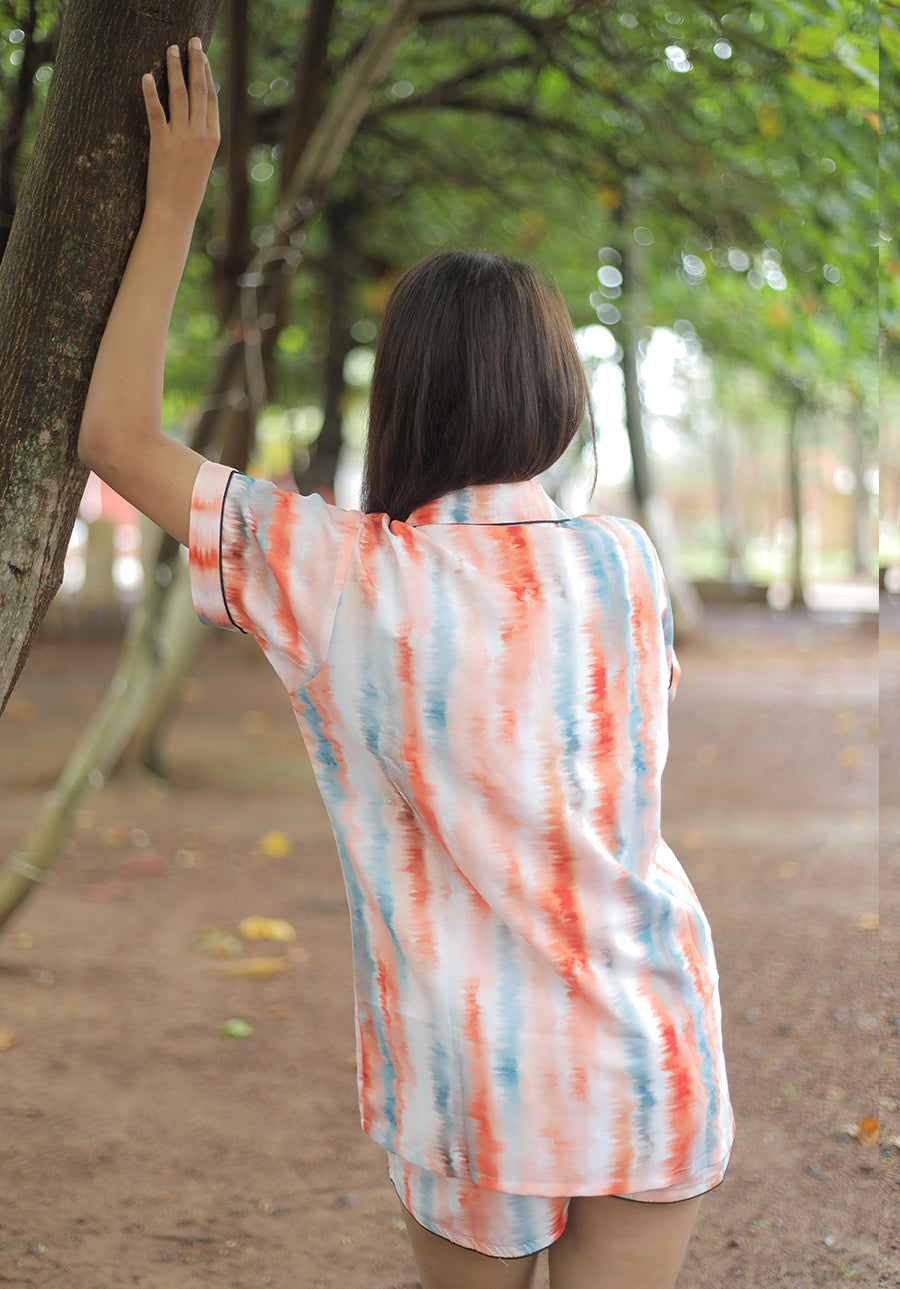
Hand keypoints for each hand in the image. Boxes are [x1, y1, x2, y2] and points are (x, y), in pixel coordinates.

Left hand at [141, 38, 219, 227]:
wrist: (175, 213)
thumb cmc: (187, 192)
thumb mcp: (202, 164)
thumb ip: (202, 140)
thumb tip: (197, 121)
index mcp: (214, 139)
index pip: (212, 99)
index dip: (208, 75)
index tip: (203, 57)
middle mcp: (200, 135)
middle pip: (199, 90)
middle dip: (196, 62)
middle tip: (192, 41)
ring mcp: (181, 138)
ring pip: (179, 95)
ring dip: (174, 69)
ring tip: (170, 49)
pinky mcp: (161, 144)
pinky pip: (155, 113)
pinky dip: (150, 93)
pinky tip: (146, 76)